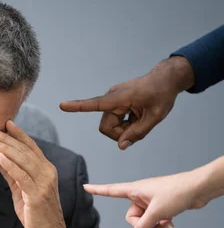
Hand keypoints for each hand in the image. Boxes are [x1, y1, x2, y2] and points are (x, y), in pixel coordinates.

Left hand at [0, 121, 78, 227]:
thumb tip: (0, 158)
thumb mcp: (22, 190)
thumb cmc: (36, 214)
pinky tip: (0, 158)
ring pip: (24, 160)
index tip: (6, 122)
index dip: (19, 134)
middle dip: (7, 138)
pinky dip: (11, 166)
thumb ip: (13, 174)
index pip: (31, 147)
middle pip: (25, 150)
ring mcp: (44, 184)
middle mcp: (47, 173)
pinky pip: (23, 177)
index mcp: (45, 170)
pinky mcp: (37, 196)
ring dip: (6, 148)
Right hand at [59, 56, 194, 149]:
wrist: (165, 80)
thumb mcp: (155, 116)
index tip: (61, 105)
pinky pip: (114, 122)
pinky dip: (125, 124)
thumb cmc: (162, 95)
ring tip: (140, 120)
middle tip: (138, 129)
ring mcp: (112, 101)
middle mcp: (111, 98)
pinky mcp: (115, 104)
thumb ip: (138, 133)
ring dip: (124, 129)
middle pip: (106, 127)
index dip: (78, 107)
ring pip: (110, 126)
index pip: (95, 104)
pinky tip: (137, 116)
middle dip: (120, 134)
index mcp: (120, 98)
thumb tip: (120, 146)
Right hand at [84, 171, 206, 227]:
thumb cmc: (177, 192)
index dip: (97, 190)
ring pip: (144, 220)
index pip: (111, 190)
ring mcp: (150, 201)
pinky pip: (154, 220)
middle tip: (155, 223)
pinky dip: (161, 224)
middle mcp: (140, 195)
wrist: (198, 189)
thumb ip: (144, 226)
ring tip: (167, 223)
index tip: (85, 186)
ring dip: (155, 225)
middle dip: (142, 224)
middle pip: (131, 216)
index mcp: (135, 190)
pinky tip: (170, 223)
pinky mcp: (160, 206)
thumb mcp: (157, 212)